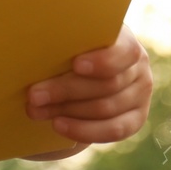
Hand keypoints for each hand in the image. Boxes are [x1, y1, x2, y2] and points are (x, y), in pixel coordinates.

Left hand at [20, 24, 151, 159]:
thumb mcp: (68, 39)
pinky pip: (114, 130)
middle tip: (33, 94)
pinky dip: (83, 130)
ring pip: (105, 108)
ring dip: (67, 111)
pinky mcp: (136, 118)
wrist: (81, 72)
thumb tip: (30, 41)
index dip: (102, 60)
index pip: (123, 50)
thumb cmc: (69, 48)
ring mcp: (140, 94)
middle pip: (106, 84)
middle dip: (66, 90)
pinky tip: (58, 126)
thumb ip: (61, 40)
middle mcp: (139, 66)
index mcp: (125, 39)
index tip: (76, 64)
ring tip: (36, 110)